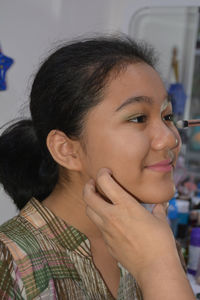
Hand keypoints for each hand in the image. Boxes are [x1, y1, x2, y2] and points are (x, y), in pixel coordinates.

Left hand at [83, 168, 179, 282]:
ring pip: (89, 212)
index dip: (102, 173)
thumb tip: (159, 206)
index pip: (105, 182)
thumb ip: (157, 210)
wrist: (154, 268)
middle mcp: (112, 216)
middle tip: (93, 184)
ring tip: (98, 201)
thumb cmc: (160, 242)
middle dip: (88, 186)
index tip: (105, 172)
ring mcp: (107, 231)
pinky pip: (99, 228)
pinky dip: (101, 220)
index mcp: (126, 205)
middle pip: (88, 196)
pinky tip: (110, 222)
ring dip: (91, 203)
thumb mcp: (160, 220)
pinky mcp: (106, 243)